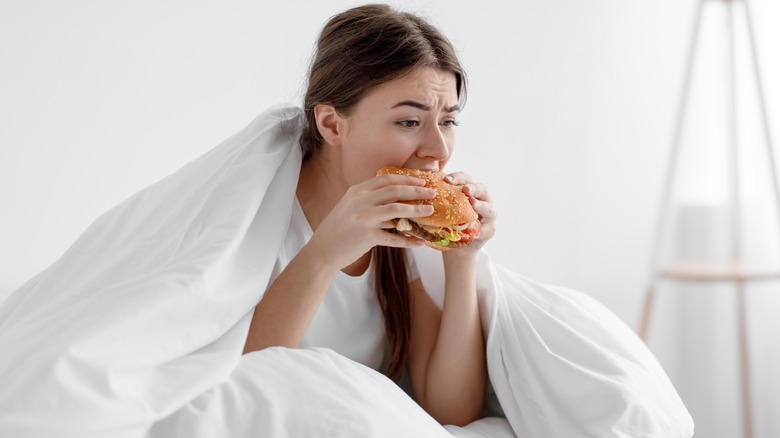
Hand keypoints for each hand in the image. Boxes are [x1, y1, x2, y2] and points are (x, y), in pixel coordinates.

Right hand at [307, 174, 435, 270]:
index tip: (420, 180)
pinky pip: (393, 237)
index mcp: (357, 191)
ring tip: (430, 211)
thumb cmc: (338, 229)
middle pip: (395, 191)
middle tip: (432, 192)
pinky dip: (408, 240)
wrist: (322, 250)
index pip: (386, 179)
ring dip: (416, 210)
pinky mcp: (367, 236)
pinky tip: (419, 242)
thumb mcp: (349, 207)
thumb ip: (368, 199)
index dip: (406, 178)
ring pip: (397, 209)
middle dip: (416, 190)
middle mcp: (360, 201)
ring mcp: (363, 218)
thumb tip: (394, 197)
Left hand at [444, 172, 496, 255]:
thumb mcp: (445, 207)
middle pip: (482, 189)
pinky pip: (486, 229)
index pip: (466, 179)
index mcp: (472, 190)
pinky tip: (474, 227)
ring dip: (481, 206)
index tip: (446, 180)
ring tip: (473, 204)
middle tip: (465, 190)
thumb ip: (440, 196)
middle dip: (474, 188)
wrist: (456, 245)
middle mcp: (484, 200)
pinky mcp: (490, 230)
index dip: (458, 177)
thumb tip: (425, 184)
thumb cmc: (450, 221)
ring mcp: (489, 216)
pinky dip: (481, 228)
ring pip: (489, 209)